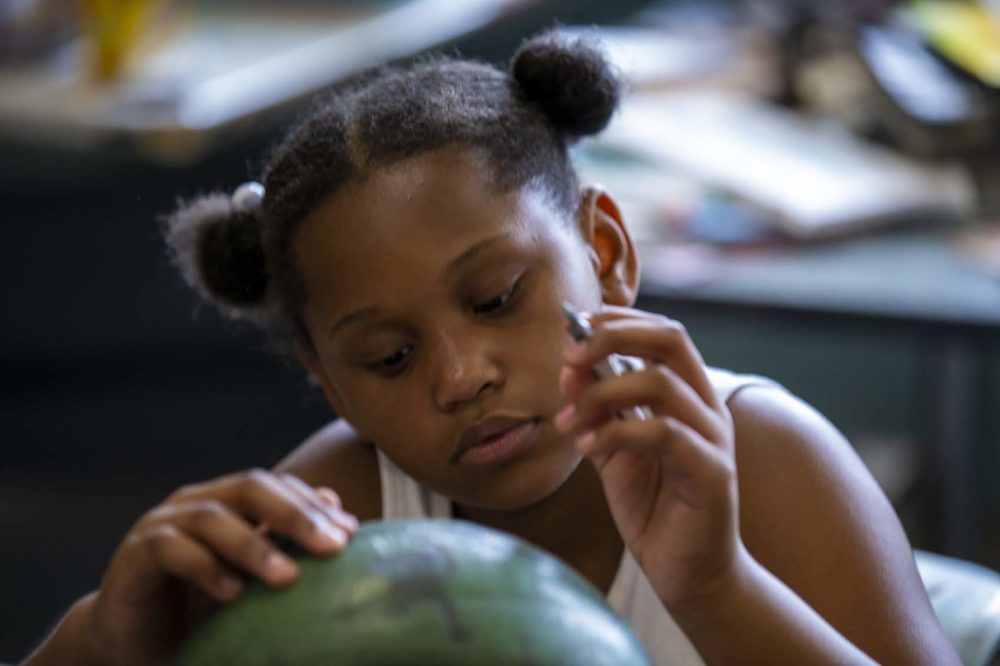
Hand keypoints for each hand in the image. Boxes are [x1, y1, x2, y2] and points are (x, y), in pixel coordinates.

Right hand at [82, 470, 358, 664]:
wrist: (134, 645)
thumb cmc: (201, 610)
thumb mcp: (253, 583)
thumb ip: (287, 550)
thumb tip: (342, 520)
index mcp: (229, 502)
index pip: (278, 487)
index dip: (314, 504)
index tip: (350, 533)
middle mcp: (197, 503)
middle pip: (250, 489)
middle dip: (295, 514)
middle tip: (332, 546)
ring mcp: (162, 524)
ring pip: (212, 517)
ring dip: (253, 546)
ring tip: (287, 577)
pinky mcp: (134, 556)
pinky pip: (171, 551)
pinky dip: (204, 568)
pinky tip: (231, 593)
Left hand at [556, 306, 743, 611]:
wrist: (690, 575)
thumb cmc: (654, 509)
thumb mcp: (613, 449)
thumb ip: (595, 408)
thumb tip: (568, 364)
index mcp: (688, 396)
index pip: (663, 334)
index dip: (621, 320)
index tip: (576, 323)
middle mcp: (707, 408)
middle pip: (671, 340)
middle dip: (615, 336)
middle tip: (570, 355)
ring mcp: (714, 438)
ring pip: (660, 384)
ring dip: (602, 393)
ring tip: (566, 421)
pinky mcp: (712, 473)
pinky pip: (662, 434)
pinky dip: (615, 432)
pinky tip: (585, 448)